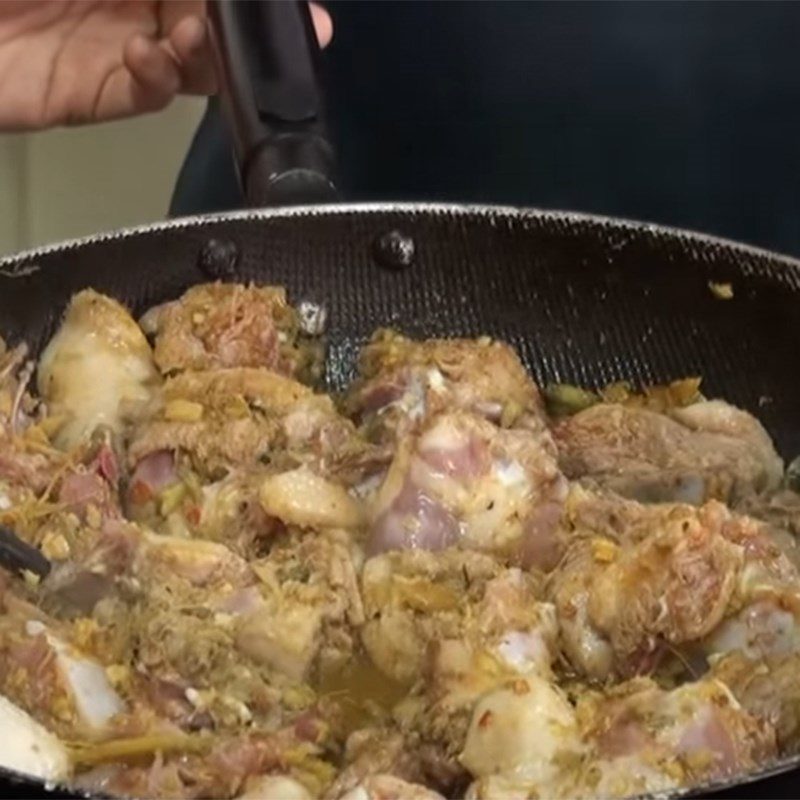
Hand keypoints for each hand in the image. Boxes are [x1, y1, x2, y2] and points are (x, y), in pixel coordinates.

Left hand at [0, 1, 332, 130]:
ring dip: (211, 52)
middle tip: (292, 31)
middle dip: (248, 26)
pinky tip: (147, 56)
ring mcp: (112, 45)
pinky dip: (160, 78)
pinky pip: (146, 92)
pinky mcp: (92, 93)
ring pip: (191, 58)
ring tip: (199, 36)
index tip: (295, 7)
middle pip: (209, 15)